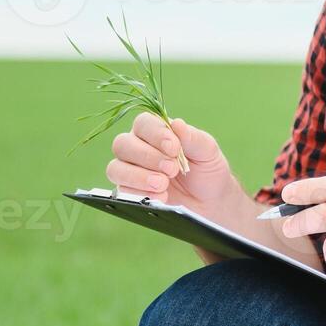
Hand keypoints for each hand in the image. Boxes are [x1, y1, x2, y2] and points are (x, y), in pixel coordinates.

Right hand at [107, 112, 239, 209]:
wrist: (210, 202)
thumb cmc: (207, 170)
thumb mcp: (208, 151)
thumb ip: (193, 137)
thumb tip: (176, 123)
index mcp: (155, 130)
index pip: (143, 123)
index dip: (155, 134)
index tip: (174, 148)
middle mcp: (137, 147)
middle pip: (123, 144)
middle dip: (148, 157)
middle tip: (172, 169)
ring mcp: (129, 170)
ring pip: (116, 168)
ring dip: (139, 177)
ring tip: (163, 184)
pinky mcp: (129, 192)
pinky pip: (122, 191)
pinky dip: (140, 194)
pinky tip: (161, 197)